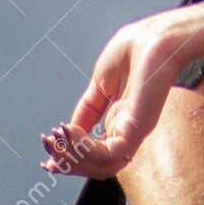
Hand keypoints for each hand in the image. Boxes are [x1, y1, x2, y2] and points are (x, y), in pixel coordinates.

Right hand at [41, 10, 203, 178]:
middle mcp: (128, 129)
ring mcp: (134, 130)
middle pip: (96, 165)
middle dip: (67, 163)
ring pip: (100, 167)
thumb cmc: (136, 50)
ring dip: (71, 159)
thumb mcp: (101, 83)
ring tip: (57, 141)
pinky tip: (69, 131)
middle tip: (48, 154)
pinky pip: (107, 155)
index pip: (95, 152)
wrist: (155, 37)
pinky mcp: (138, 128)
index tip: (47, 158)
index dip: (70, 158)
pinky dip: (82, 149)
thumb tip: (69, 130)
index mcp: (121, 119)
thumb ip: (88, 108)